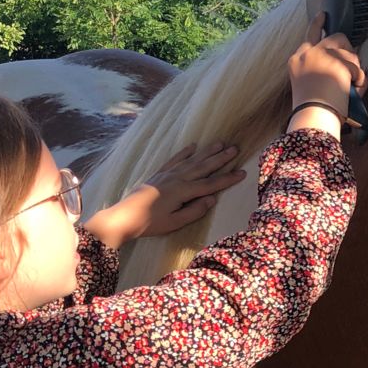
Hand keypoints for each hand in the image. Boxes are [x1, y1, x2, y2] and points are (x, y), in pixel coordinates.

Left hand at [97, 142, 247, 243]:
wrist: (124, 216)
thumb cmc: (151, 223)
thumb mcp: (175, 223)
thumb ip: (194, 211)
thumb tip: (212, 199)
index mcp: (183, 191)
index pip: (211, 184)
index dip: (228, 179)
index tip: (242, 173)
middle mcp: (177, 179)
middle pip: (203, 167)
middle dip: (221, 158)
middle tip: (235, 149)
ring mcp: (167, 174)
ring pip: (192, 160)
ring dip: (207, 152)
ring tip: (220, 143)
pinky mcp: (159, 174)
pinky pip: (175, 160)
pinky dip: (184, 152)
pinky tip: (193, 146)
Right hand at [290, 12, 367, 109]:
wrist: (312, 116)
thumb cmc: (313, 109)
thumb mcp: (309, 85)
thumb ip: (320, 70)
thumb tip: (343, 63)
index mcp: (297, 60)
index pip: (310, 35)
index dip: (318, 24)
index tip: (324, 15)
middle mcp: (308, 53)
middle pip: (337, 38)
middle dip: (348, 50)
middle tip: (352, 66)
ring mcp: (322, 55)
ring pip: (351, 53)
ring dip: (355, 71)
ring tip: (349, 88)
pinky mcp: (337, 62)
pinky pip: (358, 69)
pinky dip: (359, 82)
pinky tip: (352, 91)